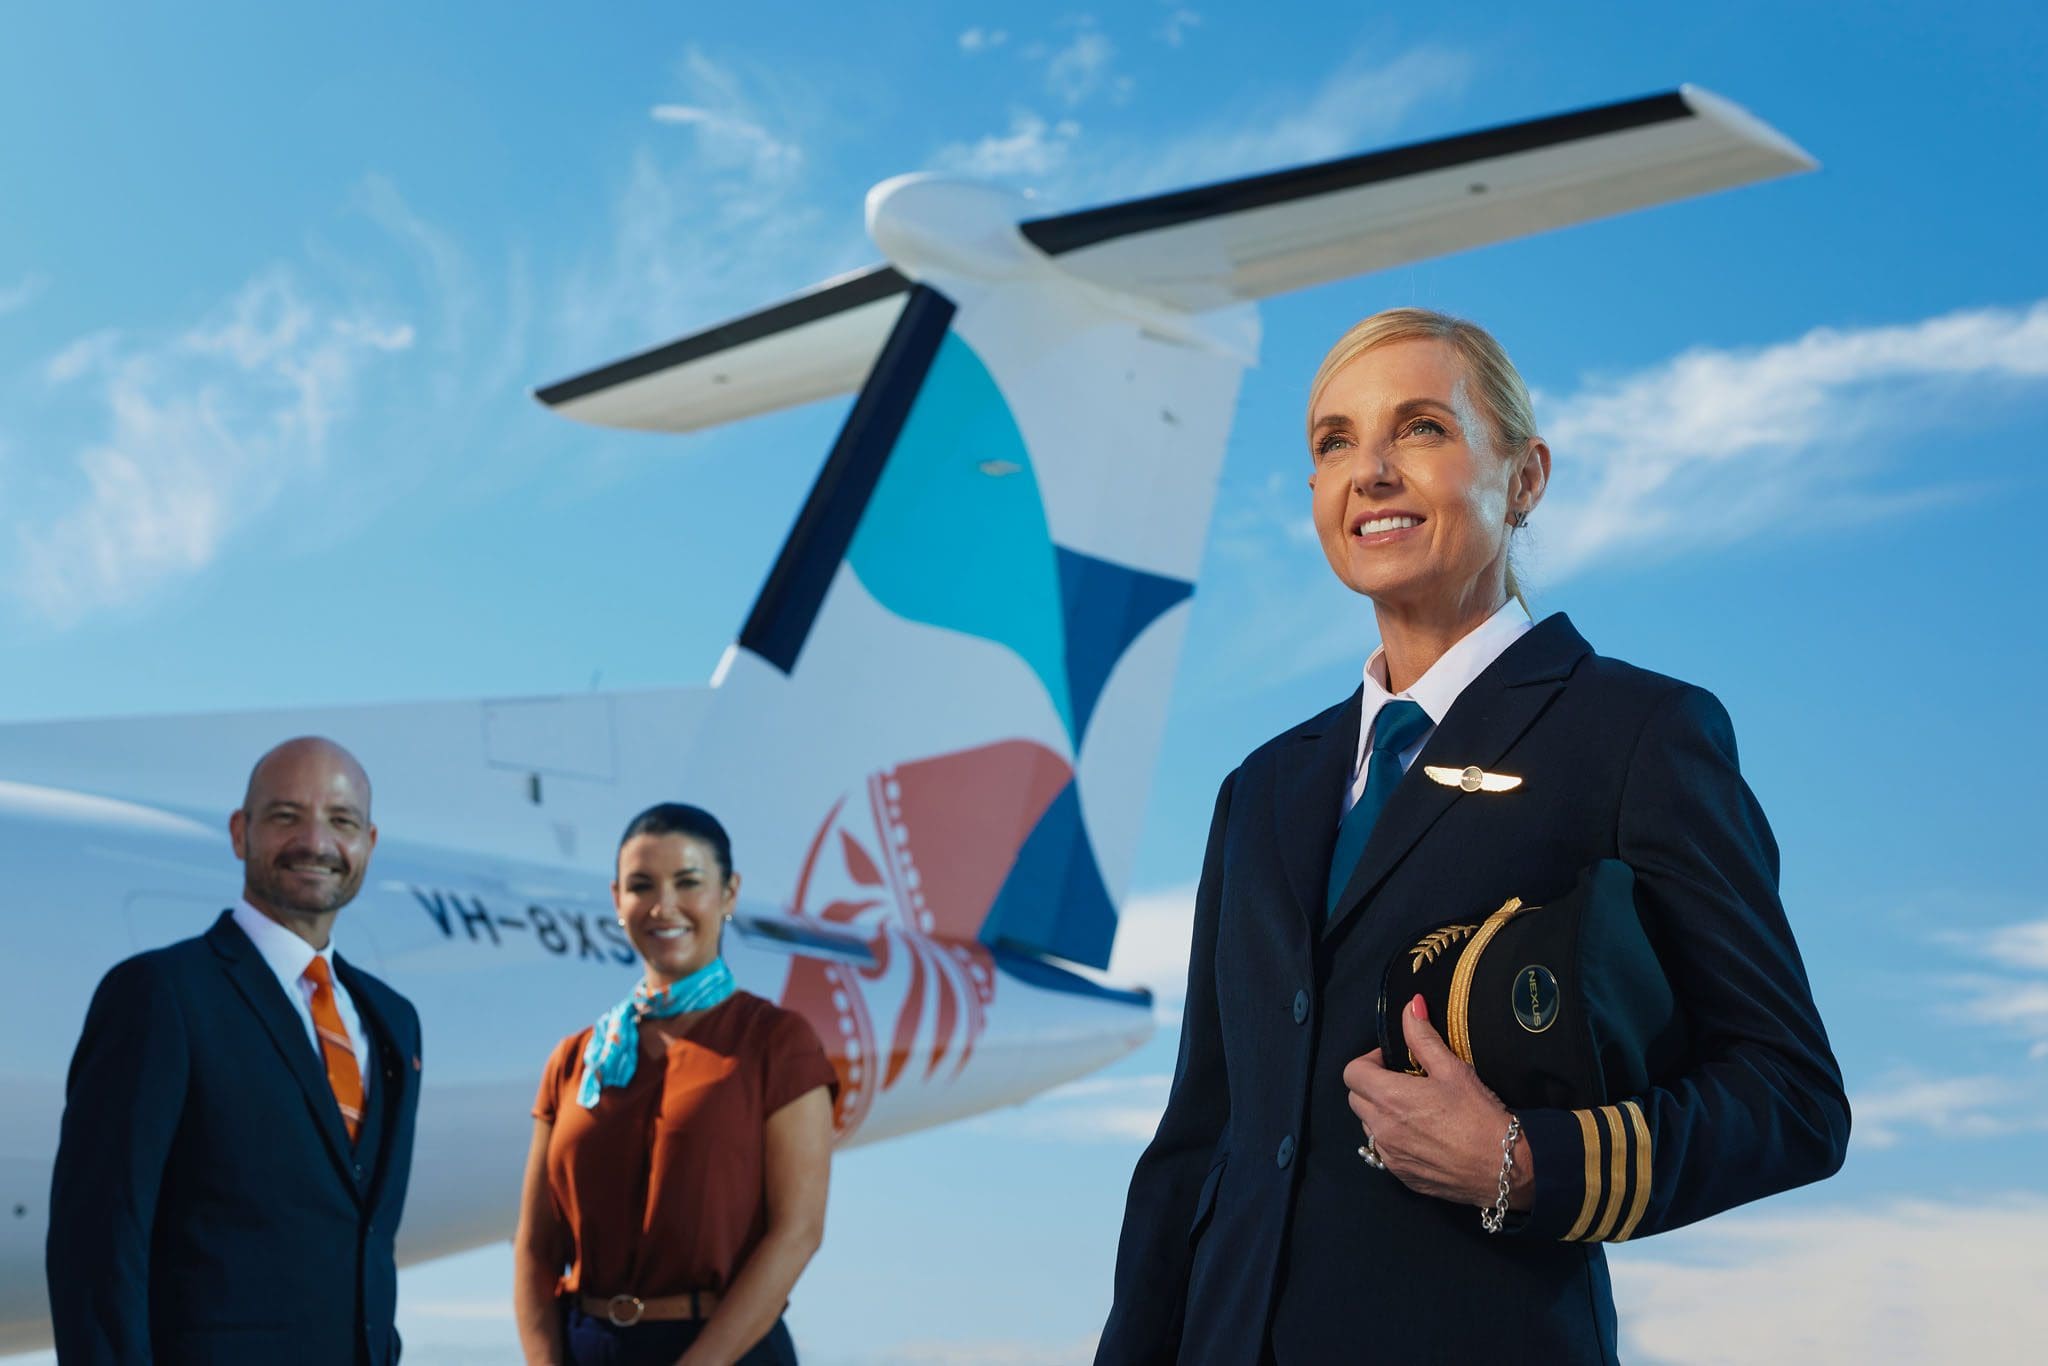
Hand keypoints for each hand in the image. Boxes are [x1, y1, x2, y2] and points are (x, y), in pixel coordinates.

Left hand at [1342, 994, 1530, 1208]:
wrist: (1504, 1171)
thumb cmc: (1481, 1118)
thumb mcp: (1454, 1070)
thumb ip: (1423, 1037)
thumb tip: (1411, 1006)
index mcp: (1391, 1099)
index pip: (1352, 1072)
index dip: (1369, 1061)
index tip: (1393, 1061)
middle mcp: (1382, 1130)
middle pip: (1356, 1099)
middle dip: (1373, 1085)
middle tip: (1404, 1082)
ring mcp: (1390, 1156)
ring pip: (1368, 1126)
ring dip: (1382, 1113)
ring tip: (1415, 1110)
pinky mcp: (1402, 1176)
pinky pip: (1384, 1151)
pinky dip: (1394, 1139)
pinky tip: (1424, 1136)